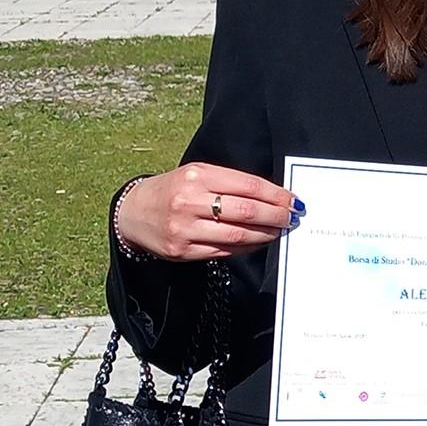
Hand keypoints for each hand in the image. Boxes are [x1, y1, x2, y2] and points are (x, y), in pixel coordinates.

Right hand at [117, 163, 301, 260]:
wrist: (133, 212)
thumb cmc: (174, 189)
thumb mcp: (198, 173)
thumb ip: (231, 182)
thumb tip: (272, 196)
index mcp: (199, 176)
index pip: (249, 186)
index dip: (277, 195)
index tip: (293, 200)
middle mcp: (190, 202)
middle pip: (247, 212)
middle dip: (277, 216)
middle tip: (293, 217)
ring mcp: (184, 228)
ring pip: (238, 234)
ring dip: (266, 234)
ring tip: (279, 230)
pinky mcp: (182, 251)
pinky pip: (224, 251)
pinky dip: (247, 247)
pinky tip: (258, 241)